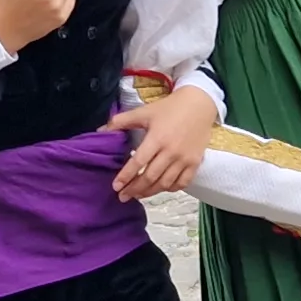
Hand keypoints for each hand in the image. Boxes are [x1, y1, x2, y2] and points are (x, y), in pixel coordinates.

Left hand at [102, 91, 217, 199]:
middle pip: (150, 177)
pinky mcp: (195, 162)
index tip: (115, 186)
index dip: (126, 176)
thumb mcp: (144, 111)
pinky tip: (161, 188)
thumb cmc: (169, 108)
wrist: (199, 104)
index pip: (138, 162)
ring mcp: (184, 159)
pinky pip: (182, 182)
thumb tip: (101, 130)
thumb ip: (122, 121)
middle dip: (134, 189)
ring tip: (138, 195)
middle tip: (123, 196)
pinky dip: (171, 188)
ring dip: (150, 191)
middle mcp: (171, 151)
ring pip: (165, 183)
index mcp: (157, 138)